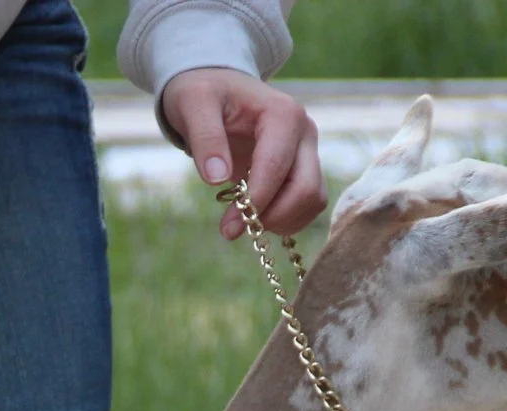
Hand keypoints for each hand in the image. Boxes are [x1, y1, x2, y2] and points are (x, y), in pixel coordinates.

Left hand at [158, 68, 325, 240]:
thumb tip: (217, 178)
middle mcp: (304, 132)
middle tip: (235, 228)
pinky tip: (256, 215)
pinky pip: (307, 203)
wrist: (215, 86)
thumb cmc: (204, 92)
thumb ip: (205, 138)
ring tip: (245, 221)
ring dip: (282, 221)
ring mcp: (307, 150)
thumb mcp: (193, 104)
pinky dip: (286, 218)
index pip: (277, 169)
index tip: (228, 228)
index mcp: (284, 114)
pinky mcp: (303, 167)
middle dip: (273, 217)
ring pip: (313, 200)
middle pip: (307, 190)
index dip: (256, 203)